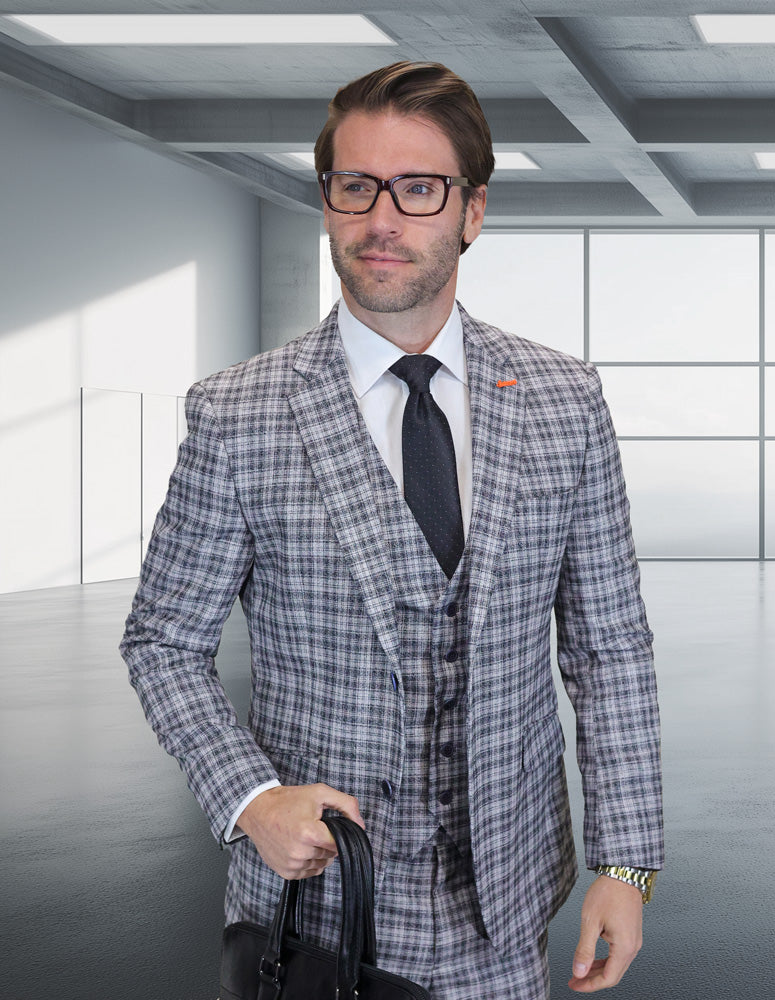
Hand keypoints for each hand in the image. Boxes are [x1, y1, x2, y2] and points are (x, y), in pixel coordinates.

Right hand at [236, 783, 363, 879]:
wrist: (258, 811)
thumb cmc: (288, 801)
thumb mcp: (320, 793)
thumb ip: (346, 804)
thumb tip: (360, 824)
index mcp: (310, 833)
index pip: (339, 844)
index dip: (336, 833)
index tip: (326, 825)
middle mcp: (300, 853)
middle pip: (330, 854)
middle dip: (326, 841)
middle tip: (312, 827)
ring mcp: (292, 865)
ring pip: (321, 864)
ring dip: (318, 852)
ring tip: (304, 836)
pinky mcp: (286, 872)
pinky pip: (309, 871)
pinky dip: (308, 861)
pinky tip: (298, 846)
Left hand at [568, 875, 642, 991]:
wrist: (623, 874)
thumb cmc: (608, 893)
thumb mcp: (590, 922)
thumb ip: (584, 949)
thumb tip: (579, 971)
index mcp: (624, 947)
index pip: (608, 978)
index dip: (590, 985)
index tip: (575, 984)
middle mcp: (633, 947)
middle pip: (613, 975)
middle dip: (592, 980)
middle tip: (575, 981)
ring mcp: (634, 940)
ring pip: (616, 965)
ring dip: (598, 970)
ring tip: (581, 971)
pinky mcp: (631, 933)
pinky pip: (619, 954)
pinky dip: (605, 960)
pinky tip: (593, 958)